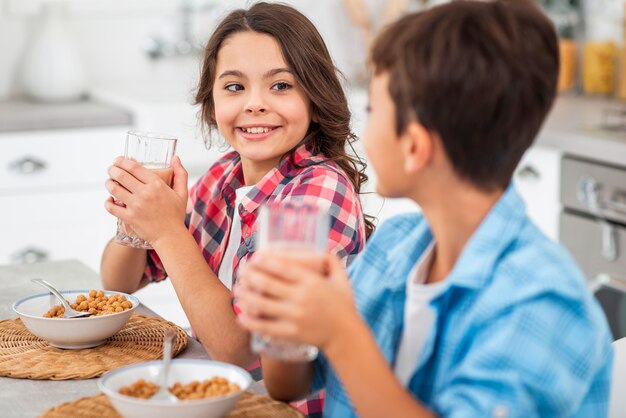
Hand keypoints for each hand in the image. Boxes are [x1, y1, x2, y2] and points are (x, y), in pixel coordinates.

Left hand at [104, 156, 187, 243]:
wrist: (171, 236)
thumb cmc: (176, 214)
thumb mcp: (182, 192)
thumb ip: (180, 173)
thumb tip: (175, 158)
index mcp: (157, 185)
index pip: (134, 167)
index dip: (122, 161)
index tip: (118, 160)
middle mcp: (145, 194)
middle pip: (121, 175)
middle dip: (112, 169)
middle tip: (111, 169)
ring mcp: (136, 206)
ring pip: (114, 189)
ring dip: (109, 183)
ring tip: (109, 182)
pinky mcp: (129, 218)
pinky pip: (111, 207)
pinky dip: (107, 202)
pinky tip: (109, 200)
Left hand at [235, 250, 356, 350]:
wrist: (346, 335)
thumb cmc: (343, 305)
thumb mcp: (342, 279)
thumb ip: (331, 260)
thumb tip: (319, 248)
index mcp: (312, 282)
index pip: (282, 267)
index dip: (264, 261)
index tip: (253, 258)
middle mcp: (301, 298)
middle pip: (267, 284)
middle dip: (249, 275)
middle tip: (240, 271)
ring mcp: (295, 317)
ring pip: (262, 304)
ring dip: (245, 295)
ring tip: (237, 289)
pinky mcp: (291, 333)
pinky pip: (265, 326)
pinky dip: (250, 322)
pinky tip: (240, 316)